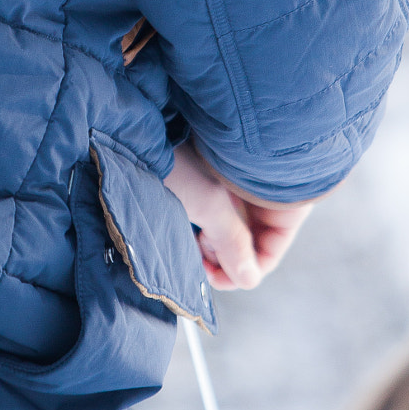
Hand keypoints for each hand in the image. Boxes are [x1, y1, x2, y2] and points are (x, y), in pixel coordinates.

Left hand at [166, 141, 317, 291]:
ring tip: (195, 243)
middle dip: (233, 254)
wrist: (128, 129)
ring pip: (233, 228)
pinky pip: (214, 217)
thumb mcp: (209, 204)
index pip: (280, 233)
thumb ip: (234, 244)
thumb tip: (250, 280)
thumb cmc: (174, 156)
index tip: (232, 278)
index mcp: (267, 176)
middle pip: (256, 233)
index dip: (259, 261)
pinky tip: (188, 233)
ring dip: (216, 245)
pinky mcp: (202, 181)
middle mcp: (251, 178)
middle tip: (207, 260)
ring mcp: (227, 180)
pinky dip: (204, 231)